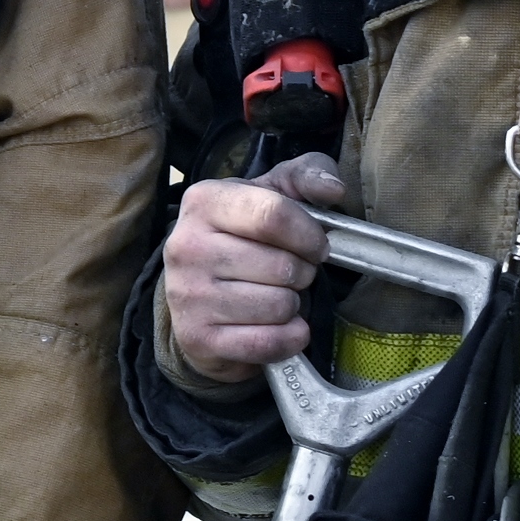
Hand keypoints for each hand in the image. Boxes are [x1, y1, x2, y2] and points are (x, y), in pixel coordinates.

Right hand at [163, 153, 346, 384]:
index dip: (309, 235)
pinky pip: (269, 343)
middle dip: (302, 273)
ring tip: (276, 295)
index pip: (274, 215)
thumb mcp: (271, 195)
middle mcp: (186, 245)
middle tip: (290, 273)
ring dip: (292, 305)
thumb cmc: (243, 238)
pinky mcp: (197, 337)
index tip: (316, 246)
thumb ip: (306, 177)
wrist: (198, 295)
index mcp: (204, 201)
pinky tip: (278, 326)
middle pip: (281, 265)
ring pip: (279, 306)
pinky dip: (288, 338)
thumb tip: (333, 189)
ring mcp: (188, 294)